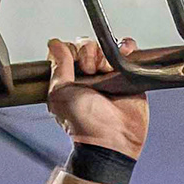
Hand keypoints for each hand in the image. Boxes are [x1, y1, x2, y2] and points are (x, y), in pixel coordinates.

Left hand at [44, 38, 148, 155]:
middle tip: (91, 71)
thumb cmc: (83, 124)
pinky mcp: (129, 76)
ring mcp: (109, 75)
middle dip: (89, 53)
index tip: (77, 67)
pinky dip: (126, 47)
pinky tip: (124, 55)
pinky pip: (128, 51)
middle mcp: (89, 75)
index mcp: (70, 79)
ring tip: (108, 71)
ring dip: (106, 53)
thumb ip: (58, 67)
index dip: (72, 52)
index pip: (69, 50)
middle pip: (88, 46)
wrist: (111, 139)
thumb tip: (54, 44)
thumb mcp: (60, 93)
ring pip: (106, 46)